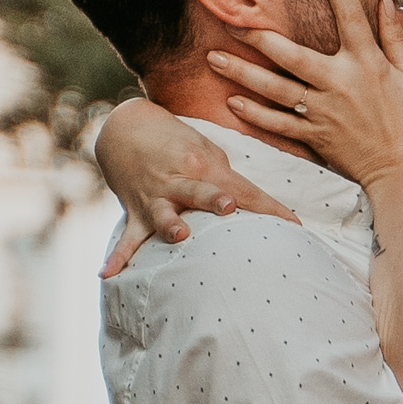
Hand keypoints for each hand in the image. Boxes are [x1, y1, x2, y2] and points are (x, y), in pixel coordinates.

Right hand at [96, 99, 297, 278]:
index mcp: (203, 165)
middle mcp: (179, 181)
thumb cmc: (177, 141)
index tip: (294, 226)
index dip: (270, 208)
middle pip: (202, 193)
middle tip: (229, 207)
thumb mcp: (206, 148)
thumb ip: (226, 176)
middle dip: (215, 200)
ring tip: (179, 236)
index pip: (244, 190)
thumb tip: (248, 203)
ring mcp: (155, 198)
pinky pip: (128, 238)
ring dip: (171, 225)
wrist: (125, 128)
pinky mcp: (135, 212)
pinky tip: (108, 275)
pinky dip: (119, 257)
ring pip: (164, 214)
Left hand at [207, 0, 402, 189]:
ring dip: (243, 73)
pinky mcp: (315, 136)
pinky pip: (278, 124)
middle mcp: (339, 84)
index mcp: (366, 64)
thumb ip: (395, 37)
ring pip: (276, 89)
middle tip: (231, 20)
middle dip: (259, 36)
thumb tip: (386, 0)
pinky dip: (255, 114)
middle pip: (291, 55)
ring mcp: (323, 112)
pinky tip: (233, 101)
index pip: (350, 17)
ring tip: (215, 58)